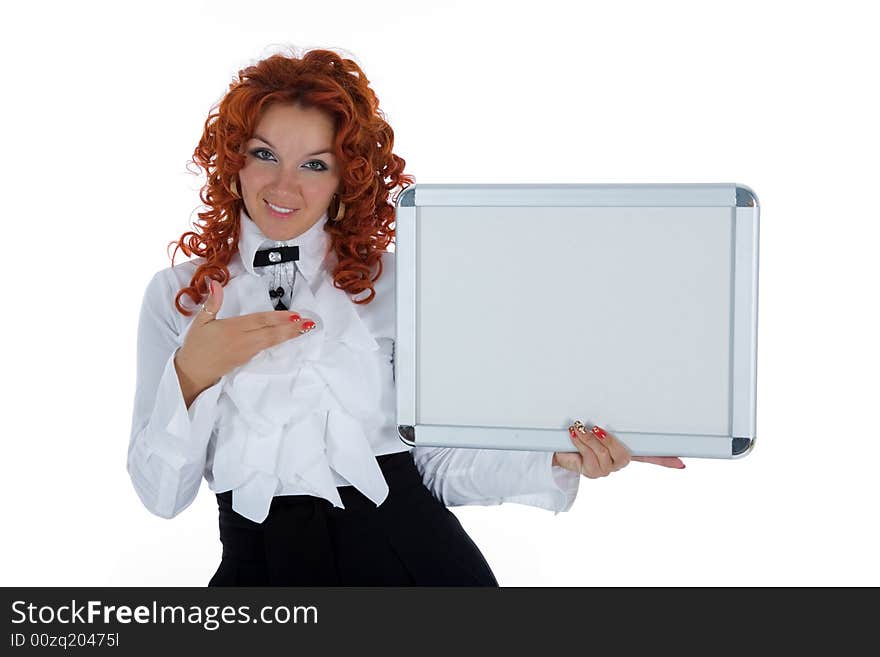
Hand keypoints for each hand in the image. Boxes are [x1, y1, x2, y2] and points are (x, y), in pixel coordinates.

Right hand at [174, 279, 317, 395]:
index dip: (279, 317)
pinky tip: (285, 339)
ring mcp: (246, 351)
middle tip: (309, 323)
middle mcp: (243, 340)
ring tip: (303, 330)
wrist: (192, 373)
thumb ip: (212, 303)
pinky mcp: (246, 359)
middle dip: (291, 328)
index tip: (295, 315)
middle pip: (271, 332)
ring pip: (271, 341)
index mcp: (232, 328)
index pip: (260, 320)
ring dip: (288, 335)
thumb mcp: (200, 321)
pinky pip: (265, 349)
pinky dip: (278, 343)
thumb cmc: (196, 346)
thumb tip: (215, 284)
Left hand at [552, 422, 684, 477]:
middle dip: (607, 440)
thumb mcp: (598, 424)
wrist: (560, 446)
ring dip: (589, 439)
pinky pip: (590, 457)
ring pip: (603, 455)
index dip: (666, 460)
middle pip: (623, 455)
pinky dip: (581, 443)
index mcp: (625, 448)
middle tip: (596, 429)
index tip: (682, 463)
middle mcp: (619, 461)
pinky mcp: (593, 472)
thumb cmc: (581, 434)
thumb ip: (612, 418)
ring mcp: (607, 469)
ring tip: (580, 429)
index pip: (651, 455)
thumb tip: (625, 403)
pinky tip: (575, 436)